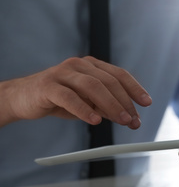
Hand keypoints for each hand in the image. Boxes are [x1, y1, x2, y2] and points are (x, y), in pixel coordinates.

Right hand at [0, 56, 151, 127]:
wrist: (24, 97)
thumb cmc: (60, 99)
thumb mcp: (88, 103)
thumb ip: (107, 107)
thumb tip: (130, 117)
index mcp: (92, 66)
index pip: (119, 74)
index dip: (135, 88)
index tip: (146, 102)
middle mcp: (79, 65)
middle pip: (109, 81)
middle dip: (125, 102)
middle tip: (134, 120)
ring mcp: (63, 73)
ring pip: (93, 86)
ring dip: (111, 105)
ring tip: (122, 120)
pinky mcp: (48, 86)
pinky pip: (70, 97)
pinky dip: (85, 109)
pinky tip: (95, 120)